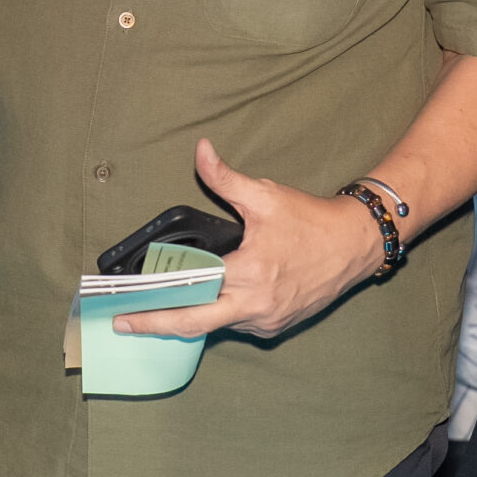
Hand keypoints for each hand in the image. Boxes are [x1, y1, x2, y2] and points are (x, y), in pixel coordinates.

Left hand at [113, 139, 385, 339]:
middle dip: (154, 324)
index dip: (156, 296)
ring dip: (189, 317)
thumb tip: (201, 150)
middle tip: (122, 323)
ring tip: (155, 309)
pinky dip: (219, 315)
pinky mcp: (276, 326)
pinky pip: (238, 325)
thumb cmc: (310, 220)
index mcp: (248, 273)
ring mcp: (266, 320)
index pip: (190, 289)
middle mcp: (255, 304)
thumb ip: (225, 178)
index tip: (127, 302)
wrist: (354, 244)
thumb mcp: (265, 195)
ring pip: (216, 324)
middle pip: (193, 323)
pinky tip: (203, 303)